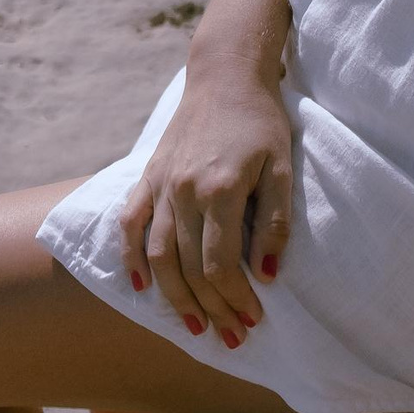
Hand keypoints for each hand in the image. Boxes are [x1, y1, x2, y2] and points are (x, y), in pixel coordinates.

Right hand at [115, 63, 293, 348]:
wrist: (225, 75)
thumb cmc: (261, 121)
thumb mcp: (282, 167)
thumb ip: (276, 221)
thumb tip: (267, 275)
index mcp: (220, 189)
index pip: (220, 265)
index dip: (236, 299)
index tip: (254, 320)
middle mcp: (184, 190)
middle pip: (190, 268)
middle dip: (211, 309)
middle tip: (231, 337)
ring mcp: (161, 184)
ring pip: (158, 255)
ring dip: (174, 297)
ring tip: (193, 326)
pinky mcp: (148, 176)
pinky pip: (131, 223)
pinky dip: (131, 257)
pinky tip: (140, 286)